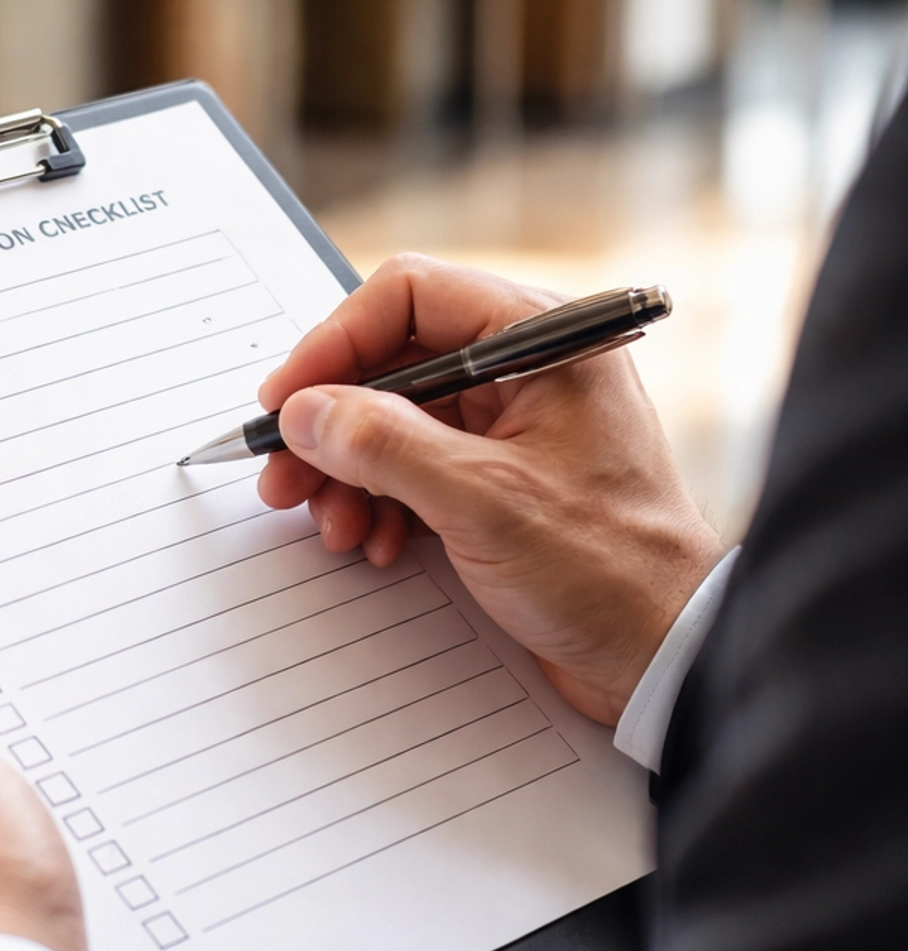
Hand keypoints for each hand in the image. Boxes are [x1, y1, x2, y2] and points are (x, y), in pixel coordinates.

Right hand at [256, 255, 724, 726]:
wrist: (664, 654)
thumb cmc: (611, 570)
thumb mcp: (482, 501)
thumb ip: (384, 445)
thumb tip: (306, 412)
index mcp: (541, 339)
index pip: (410, 296)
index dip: (335, 344)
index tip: (287, 401)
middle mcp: (527, 369)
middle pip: (393, 362)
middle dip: (333, 424)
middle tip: (285, 476)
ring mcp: (514, 425)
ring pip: (396, 420)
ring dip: (351, 472)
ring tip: (334, 527)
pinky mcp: (502, 479)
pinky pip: (416, 467)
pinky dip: (383, 502)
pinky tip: (378, 543)